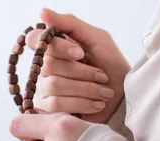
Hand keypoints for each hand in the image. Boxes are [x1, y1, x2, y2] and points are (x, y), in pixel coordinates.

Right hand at [25, 8, 129, 122]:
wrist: (124, 99)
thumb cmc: (112, 67)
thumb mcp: (97, 39)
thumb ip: (70, 23)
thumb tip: (42, 11)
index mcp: (55, 48)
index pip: (35, 39)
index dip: (58, 47)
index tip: (80, 53)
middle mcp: (45, 68)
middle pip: (49, 64)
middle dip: (82, 71)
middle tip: (102, 75)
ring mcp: (44, 90)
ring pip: (54, 84)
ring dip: (86, 88)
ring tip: (104, 92)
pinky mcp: (49, 110)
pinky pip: (56, 104)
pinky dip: (82, 103)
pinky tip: (96, 104)